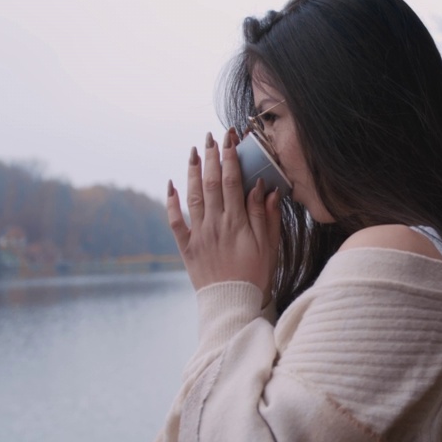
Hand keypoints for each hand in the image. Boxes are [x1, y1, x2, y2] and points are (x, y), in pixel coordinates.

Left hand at [166, 128, 281, 300]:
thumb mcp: (269, 245)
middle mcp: (215, 224)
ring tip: (194, 152)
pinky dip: (171, 201)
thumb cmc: (256, 274)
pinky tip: (171, 184)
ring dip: (193, 171)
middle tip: (210, 137)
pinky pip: (175, 220)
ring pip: (193, 195)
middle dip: (211, 157)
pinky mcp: (187, 246)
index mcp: (237, 222)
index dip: (230, 158)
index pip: (232, 182)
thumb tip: (265, 187)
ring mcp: (199, 235)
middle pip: (211, 183)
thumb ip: (266, 215)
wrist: (232, 304)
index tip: (230, 140)